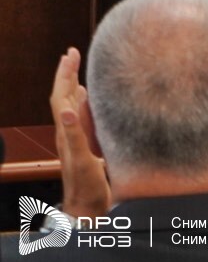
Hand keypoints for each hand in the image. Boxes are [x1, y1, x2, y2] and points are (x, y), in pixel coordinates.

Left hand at [51, 48, 109, 218]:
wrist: (87, 207)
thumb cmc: (85, 186)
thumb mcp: (82, 160)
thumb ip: (75, 134)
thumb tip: (67, 108)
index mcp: (67, 131)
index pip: (61, 95)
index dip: (65, 74)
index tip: (71, 53)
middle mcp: (70, 131)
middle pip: (65, 96)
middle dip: (68, 73)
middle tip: (73, 53)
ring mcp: (77, 137)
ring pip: (73, 104)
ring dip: (75, 84)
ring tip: (80, 68)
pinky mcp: (86, 143)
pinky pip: (84, 116)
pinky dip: (86, 101)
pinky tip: (91, 97)